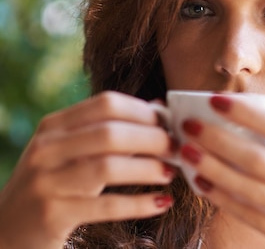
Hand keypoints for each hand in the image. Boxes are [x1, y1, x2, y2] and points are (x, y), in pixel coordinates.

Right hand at [0, 92, 175, 248]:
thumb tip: (159, 109)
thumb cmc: (54, 183)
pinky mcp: (53, 214)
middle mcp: (47, 149)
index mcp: (54, 126)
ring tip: (171, 172)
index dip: (145, 111)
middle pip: (111, 133)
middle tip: (177, 148)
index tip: (170, 123)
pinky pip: (105, 206)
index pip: (107, 104)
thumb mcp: (71, 151)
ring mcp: (47, 182)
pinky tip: (162, 202)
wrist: (7, 230)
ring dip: (148, 168)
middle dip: (152, 139)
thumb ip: (109, 130)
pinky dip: (139, 203)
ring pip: (108, 167)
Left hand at [178, 95, 264, 248]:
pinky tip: (203, 183)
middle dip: (218, 141)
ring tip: (186, 152)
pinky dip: (223, 199)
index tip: (217, 100)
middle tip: (189, 125)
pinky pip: (251, 217)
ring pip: (249, 191)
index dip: (248, 113)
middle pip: (260, 161)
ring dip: (212, 169)